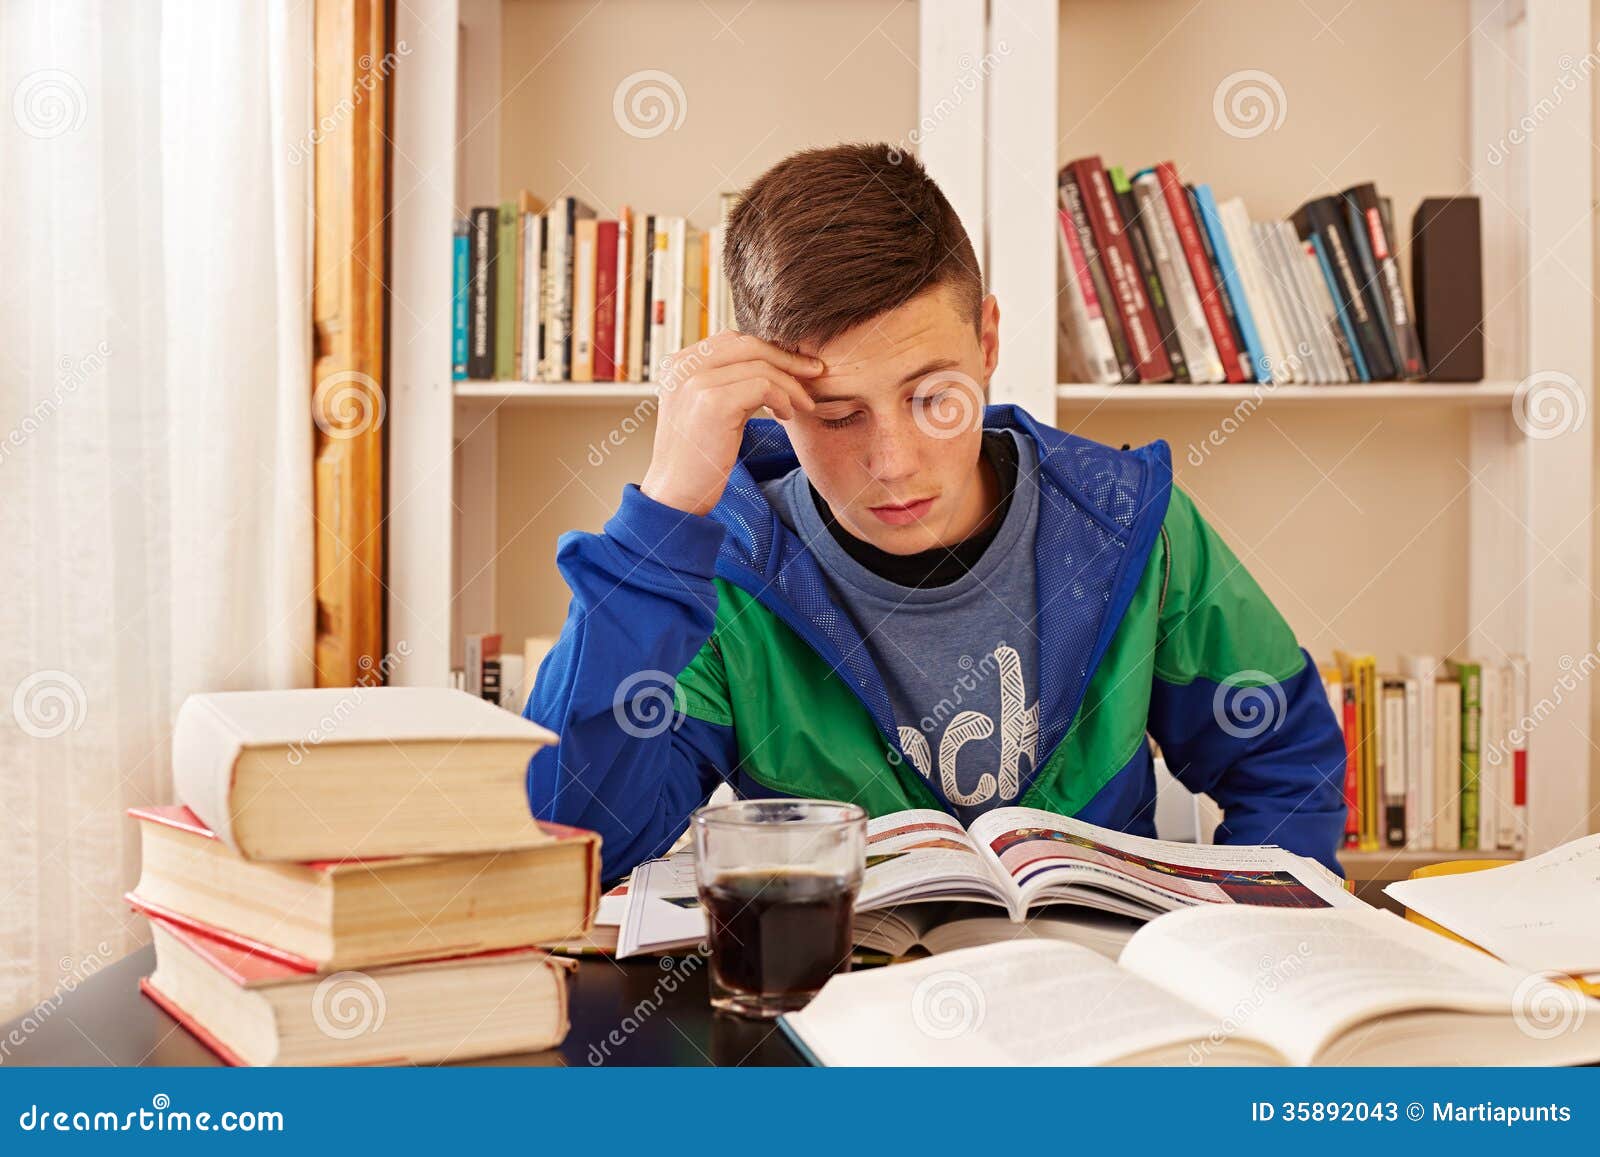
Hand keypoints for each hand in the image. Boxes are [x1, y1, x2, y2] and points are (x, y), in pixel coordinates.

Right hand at [640, 332, 821, 515]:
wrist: (676, 495)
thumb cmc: (697, 457)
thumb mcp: (711, 408)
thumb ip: (732, 382)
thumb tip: (775, 364)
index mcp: (677, 364)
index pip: (731, 339)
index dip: (768, 350)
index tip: (795, 366)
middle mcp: (682, 367)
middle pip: (748, 345)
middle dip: (787, 358)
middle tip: (814, 372)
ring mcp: (695, 382)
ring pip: (761, 365)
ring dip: (790, 384)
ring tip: (801, 404)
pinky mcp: (713, 402)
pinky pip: (763, 386)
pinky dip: (783, 398)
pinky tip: (786, 415)